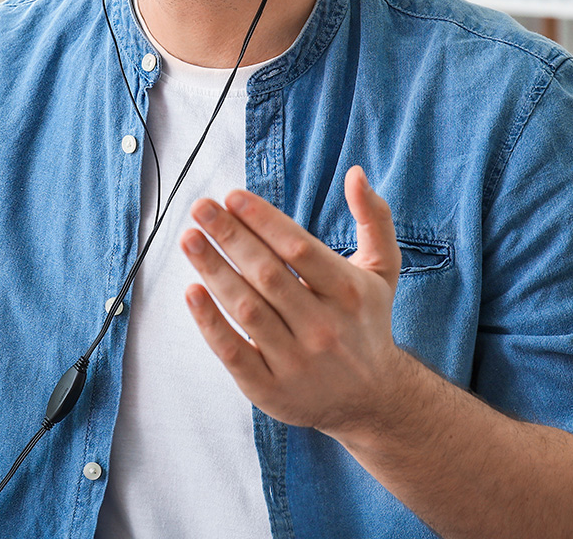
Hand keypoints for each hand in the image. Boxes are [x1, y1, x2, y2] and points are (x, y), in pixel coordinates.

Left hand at [180, 165, 404, 438]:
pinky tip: (191, 291)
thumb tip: (355, 173)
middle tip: (201, 207)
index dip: (263, 220)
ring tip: (189, 239)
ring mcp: (296, 362)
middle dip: (229, 236)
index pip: (299, 249)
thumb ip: (374, 218)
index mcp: (347, 292)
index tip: (232, 197)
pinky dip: (210, 323)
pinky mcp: (271, 390)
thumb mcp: (382, 269)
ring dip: (213, 271)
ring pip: (247, 310)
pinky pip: (234, 353)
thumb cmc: (367, 322)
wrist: (373, 400)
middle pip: (267, 275)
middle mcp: (323, 327)